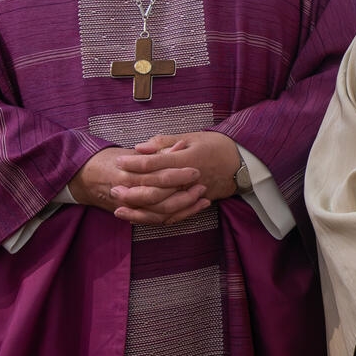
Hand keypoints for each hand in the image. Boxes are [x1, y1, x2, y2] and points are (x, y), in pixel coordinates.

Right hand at [69, 146, 206, 225]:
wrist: (83, 176)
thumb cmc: (112, 160)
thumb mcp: (133, 152)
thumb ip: (158, 151)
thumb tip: (182, 145)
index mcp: (127, 174)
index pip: (157, 177)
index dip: (178, 175)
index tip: (196, 169)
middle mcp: (127, 193)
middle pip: (160, 199)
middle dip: (184, 194)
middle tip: (201, 184)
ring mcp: (129, 207)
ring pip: (159, 214)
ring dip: (184, 207)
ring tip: (203, 198)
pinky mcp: (133, 215)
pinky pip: (157, 221)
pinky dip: (177, 216)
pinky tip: (194, 208)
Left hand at [92, 131, 242, 224]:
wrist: (243, 162)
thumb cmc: (216, 145)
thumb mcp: (192, 136)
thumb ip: (165, 142)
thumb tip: (140, 147)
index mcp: (187, 160)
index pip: (155, 164)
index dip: (135, 163)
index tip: (118, 161)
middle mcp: (189, 180)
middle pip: (156, 190)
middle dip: (132, 191)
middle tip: (113, 189)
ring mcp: (194, 194)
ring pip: (163, 208)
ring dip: (140, 210)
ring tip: (119, 209)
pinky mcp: (197, 203)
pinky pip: (174, 216)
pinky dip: (155, 219)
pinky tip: (139, 218)